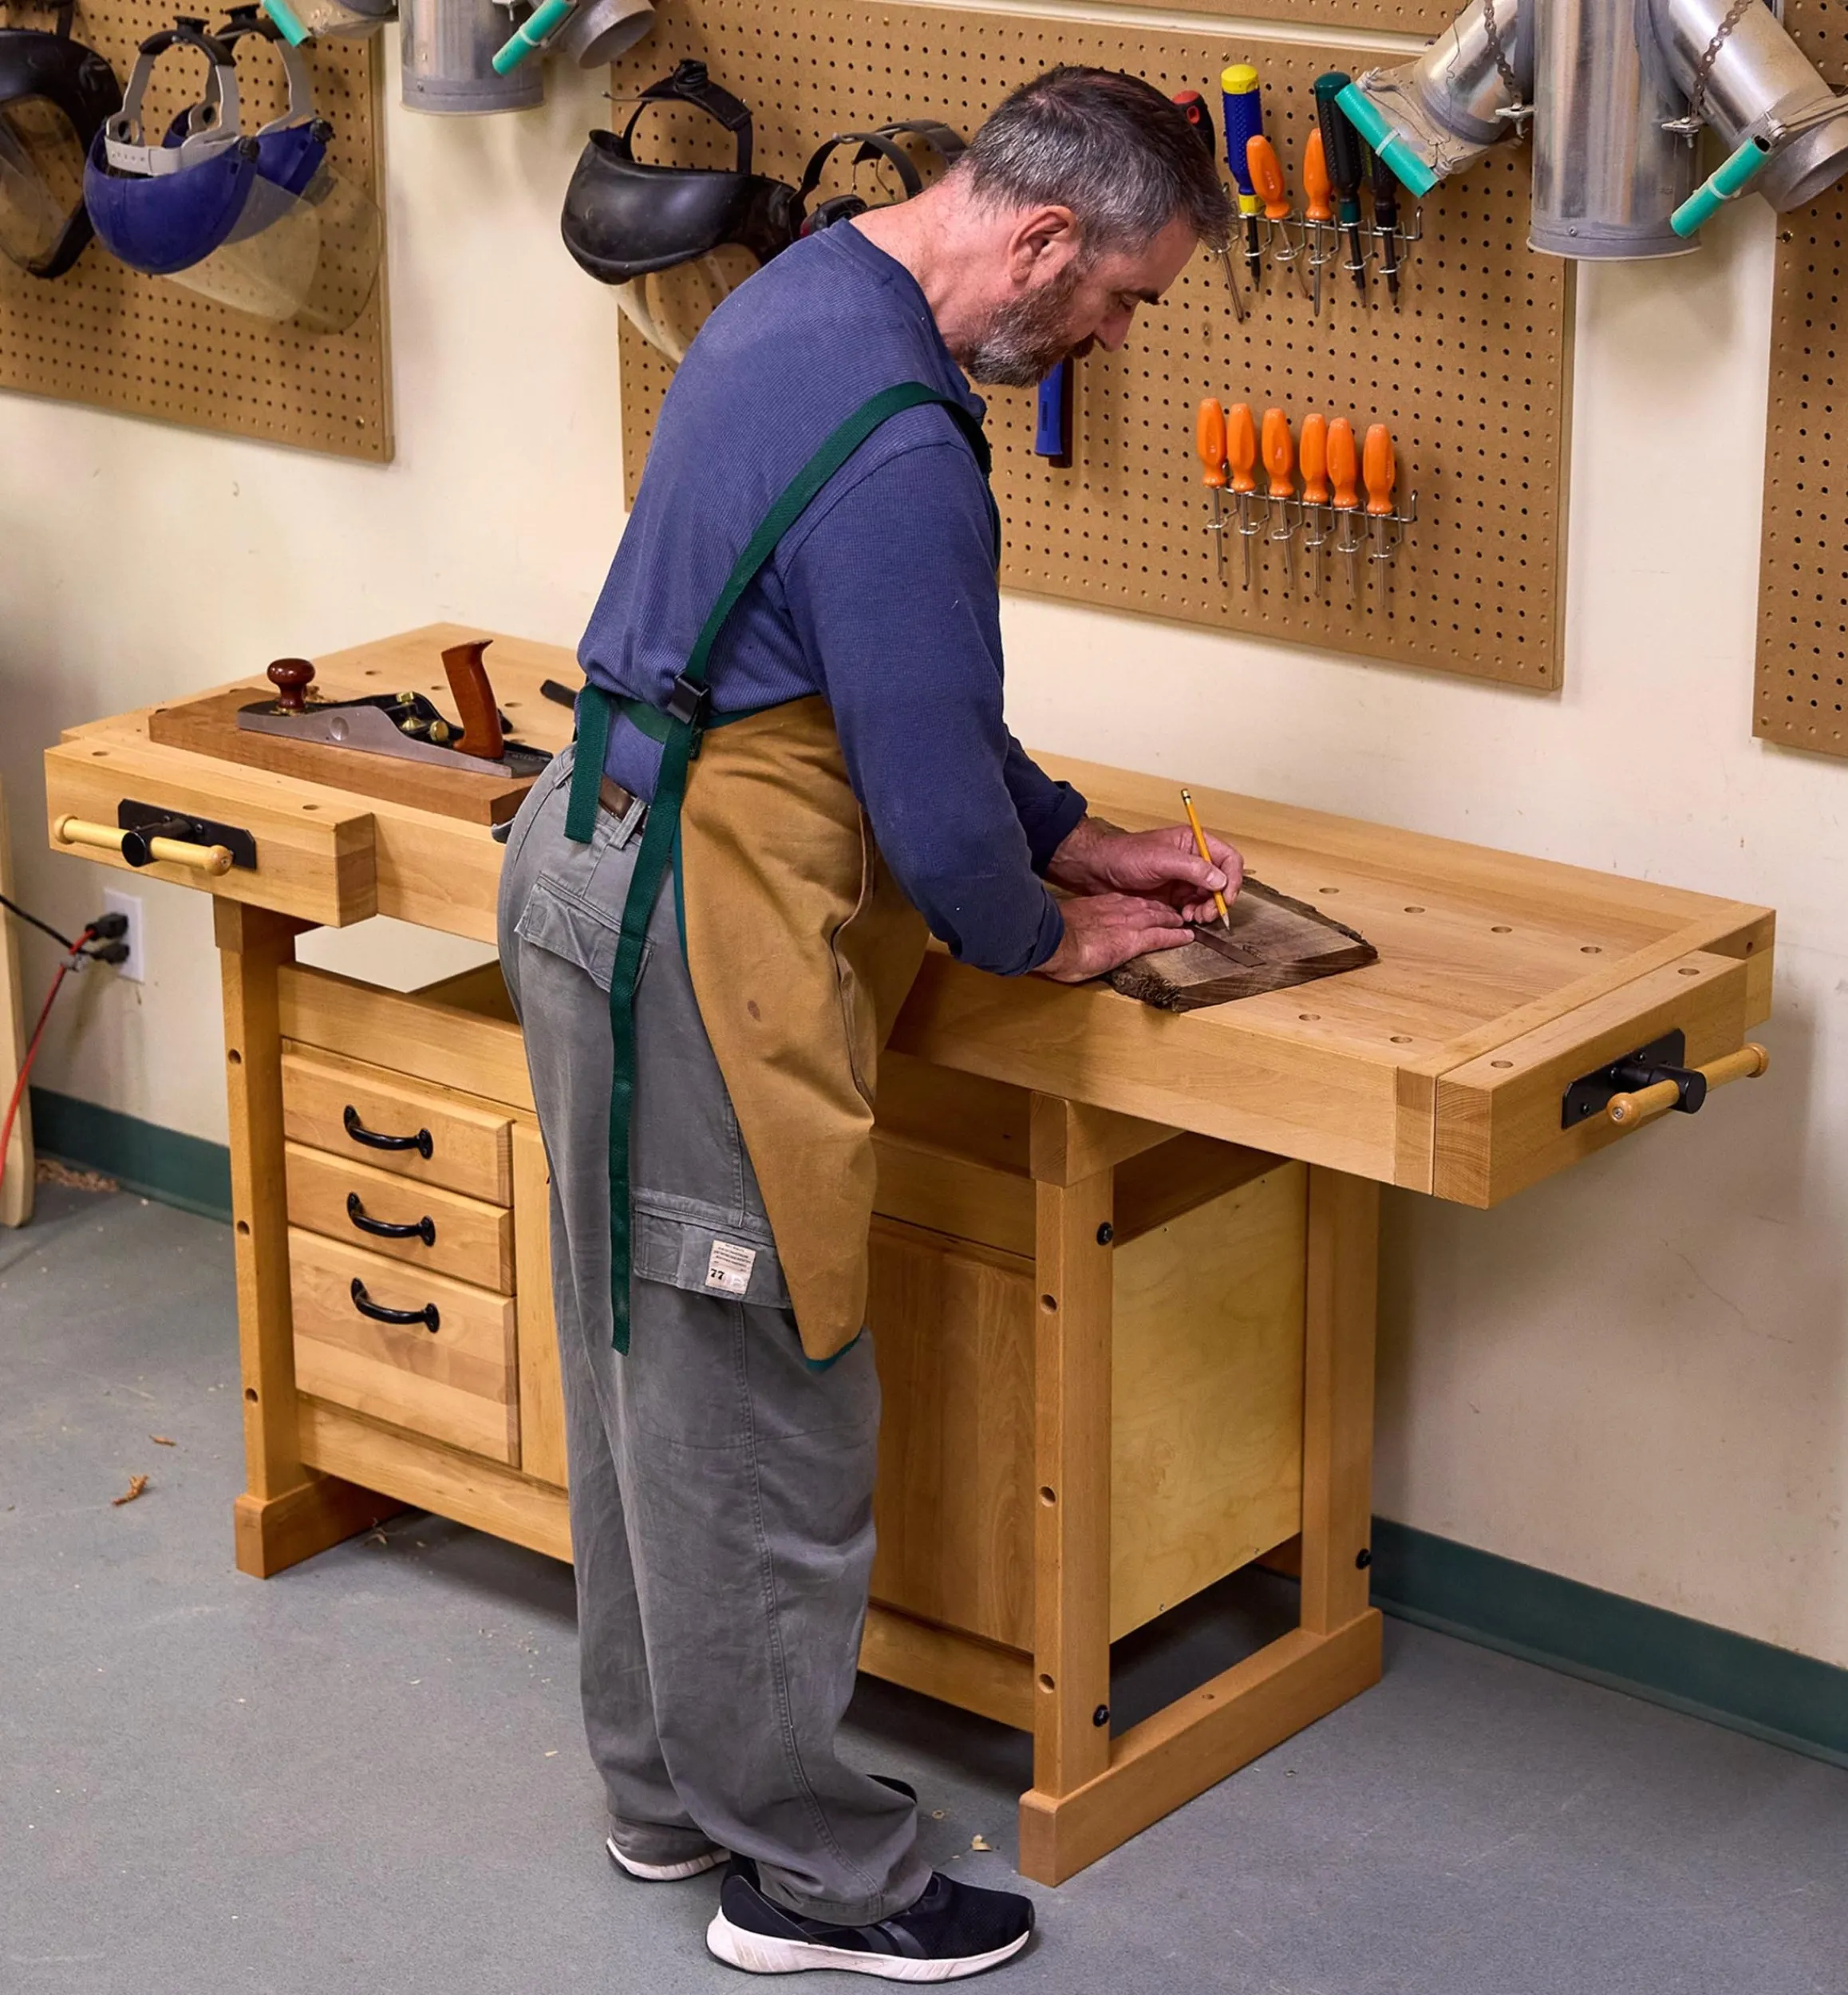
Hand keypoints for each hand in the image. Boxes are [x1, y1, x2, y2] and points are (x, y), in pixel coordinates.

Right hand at [1035, 892, 1194, 982]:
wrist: (1055, 940)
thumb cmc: (1054, 933)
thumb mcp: (1068, 923)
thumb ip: (1077, 925)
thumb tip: (1073, 932)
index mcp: (1102, 904)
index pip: (1128, 901)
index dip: (1141, 904)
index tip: (1148, 907)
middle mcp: (1119, 909)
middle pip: (1148, 906)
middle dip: (1163, 909)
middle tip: (1176, 913)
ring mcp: (1128, 924)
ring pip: (1159, 918)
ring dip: (1173, 919)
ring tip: (1184, 921)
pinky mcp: (1133, 941)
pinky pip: (1161, 937)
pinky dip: (1176, 936)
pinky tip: (1187, 937)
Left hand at [1047, 816, 1243, 926]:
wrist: (1099, 871)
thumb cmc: (1126, 856)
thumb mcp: (1161, 859)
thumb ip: (1193, 868)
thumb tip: (1221, 880)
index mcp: (1194, 842)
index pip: (1229, 859)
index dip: (1233, 878)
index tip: (1226, 897)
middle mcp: (1193, 860)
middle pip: (1223, 882)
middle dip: (1219, 899)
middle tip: (1207, 913)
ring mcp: (1185, 879)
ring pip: (1210, 898)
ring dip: (1206, 910)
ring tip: (1193, 917)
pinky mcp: (1174, 896)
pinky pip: (1194, 907)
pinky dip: (1193, 915)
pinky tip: (1183, 919)